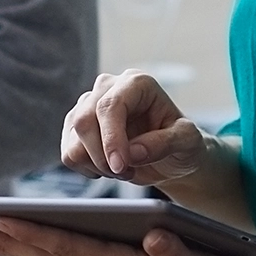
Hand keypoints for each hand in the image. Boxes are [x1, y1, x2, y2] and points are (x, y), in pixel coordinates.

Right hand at [61, 69, 209, 187]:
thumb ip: (165, 143)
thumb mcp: (187, 141)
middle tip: (128, 172)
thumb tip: (133, 152)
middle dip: (103, 156)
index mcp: (137, 83)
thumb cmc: (182, 144)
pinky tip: (109, 167)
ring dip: (98, 165)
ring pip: (73, 140)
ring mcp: (89, 106)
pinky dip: (88, 168)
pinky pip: (68, 154)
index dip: (111, 139)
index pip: (110, 106)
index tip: (121, 166)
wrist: (173, 158)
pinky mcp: (76, 128)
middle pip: (84, 121)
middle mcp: (109, 88)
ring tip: (125, 168)